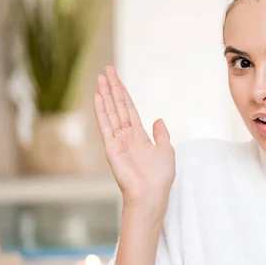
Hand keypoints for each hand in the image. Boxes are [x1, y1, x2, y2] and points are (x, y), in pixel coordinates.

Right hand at [93, 66, 175, 207]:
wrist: (151, 194)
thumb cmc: (160, 177)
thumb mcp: (166, 150)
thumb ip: (161, 134)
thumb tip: (159, 120)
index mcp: (139, 135)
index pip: (129, 109)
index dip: (123, 93)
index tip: (116, 78)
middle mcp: (126, 135)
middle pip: (118, 106)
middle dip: (112, 88)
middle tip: (106, 70)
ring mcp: (117, 140)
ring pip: (111, 112)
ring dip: (106, 95)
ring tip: (100, 78)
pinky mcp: (111, 147)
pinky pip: (106, 125)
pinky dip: (102, 111)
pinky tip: (98, 98)